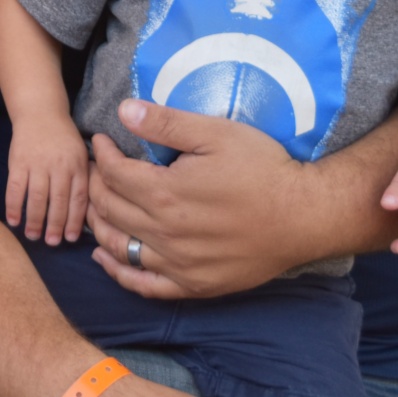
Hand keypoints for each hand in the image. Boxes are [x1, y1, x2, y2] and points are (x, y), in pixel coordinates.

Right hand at [6, 113, 90, 244]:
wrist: (40, 111)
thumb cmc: (63, 138)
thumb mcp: (80, 154)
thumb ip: (81, 178)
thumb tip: (82, 213)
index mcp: (77, 165)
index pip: (78, 198)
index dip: (74, 221)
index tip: (70, 238)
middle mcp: (59, 165)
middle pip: (58, 201)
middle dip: (55, 225)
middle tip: (51, 243)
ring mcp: (37, 163)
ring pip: (37, 198)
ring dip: (34, 220)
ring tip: (33, 236)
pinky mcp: (18, 161)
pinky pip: (15, 188)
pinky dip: (13, 206)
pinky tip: (13, 220)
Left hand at [84, 101, 313, 300]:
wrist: (304, 216)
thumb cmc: (263, 169)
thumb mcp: (216, 133)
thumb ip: (167, 123)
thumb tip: (123, 110)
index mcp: (166, 193)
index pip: (114, 174)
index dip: (102, 154)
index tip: (101, 141)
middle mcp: (165, 234)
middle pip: (110, 209)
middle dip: (94, 185)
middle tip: (94, 169)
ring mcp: (178, 265)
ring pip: (118, 248)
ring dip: (97, 225)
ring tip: (93, 205)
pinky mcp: (194, 285)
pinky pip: (144, 285)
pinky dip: (118, 273)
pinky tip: (105, 259)